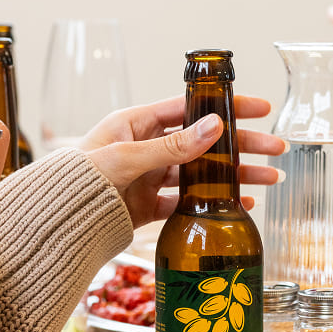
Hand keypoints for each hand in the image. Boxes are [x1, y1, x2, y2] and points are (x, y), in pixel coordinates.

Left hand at [81, 95, 285, 227]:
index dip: (227, 107)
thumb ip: (172, 146)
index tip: (259, 109)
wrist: (55, 224)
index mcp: (137, 124)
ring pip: (203, 174)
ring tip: (270, 179)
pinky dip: (213, 205)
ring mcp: (151, 177)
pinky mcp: (150, 206)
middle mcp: (148, 147)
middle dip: (243, 144)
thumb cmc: (78, 181)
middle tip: (276, 148)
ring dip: (236, 176)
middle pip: (205, 142)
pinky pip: (189, 203)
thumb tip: (215, 126)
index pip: (191, 108)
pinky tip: (239, 205)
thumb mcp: (127, 157)